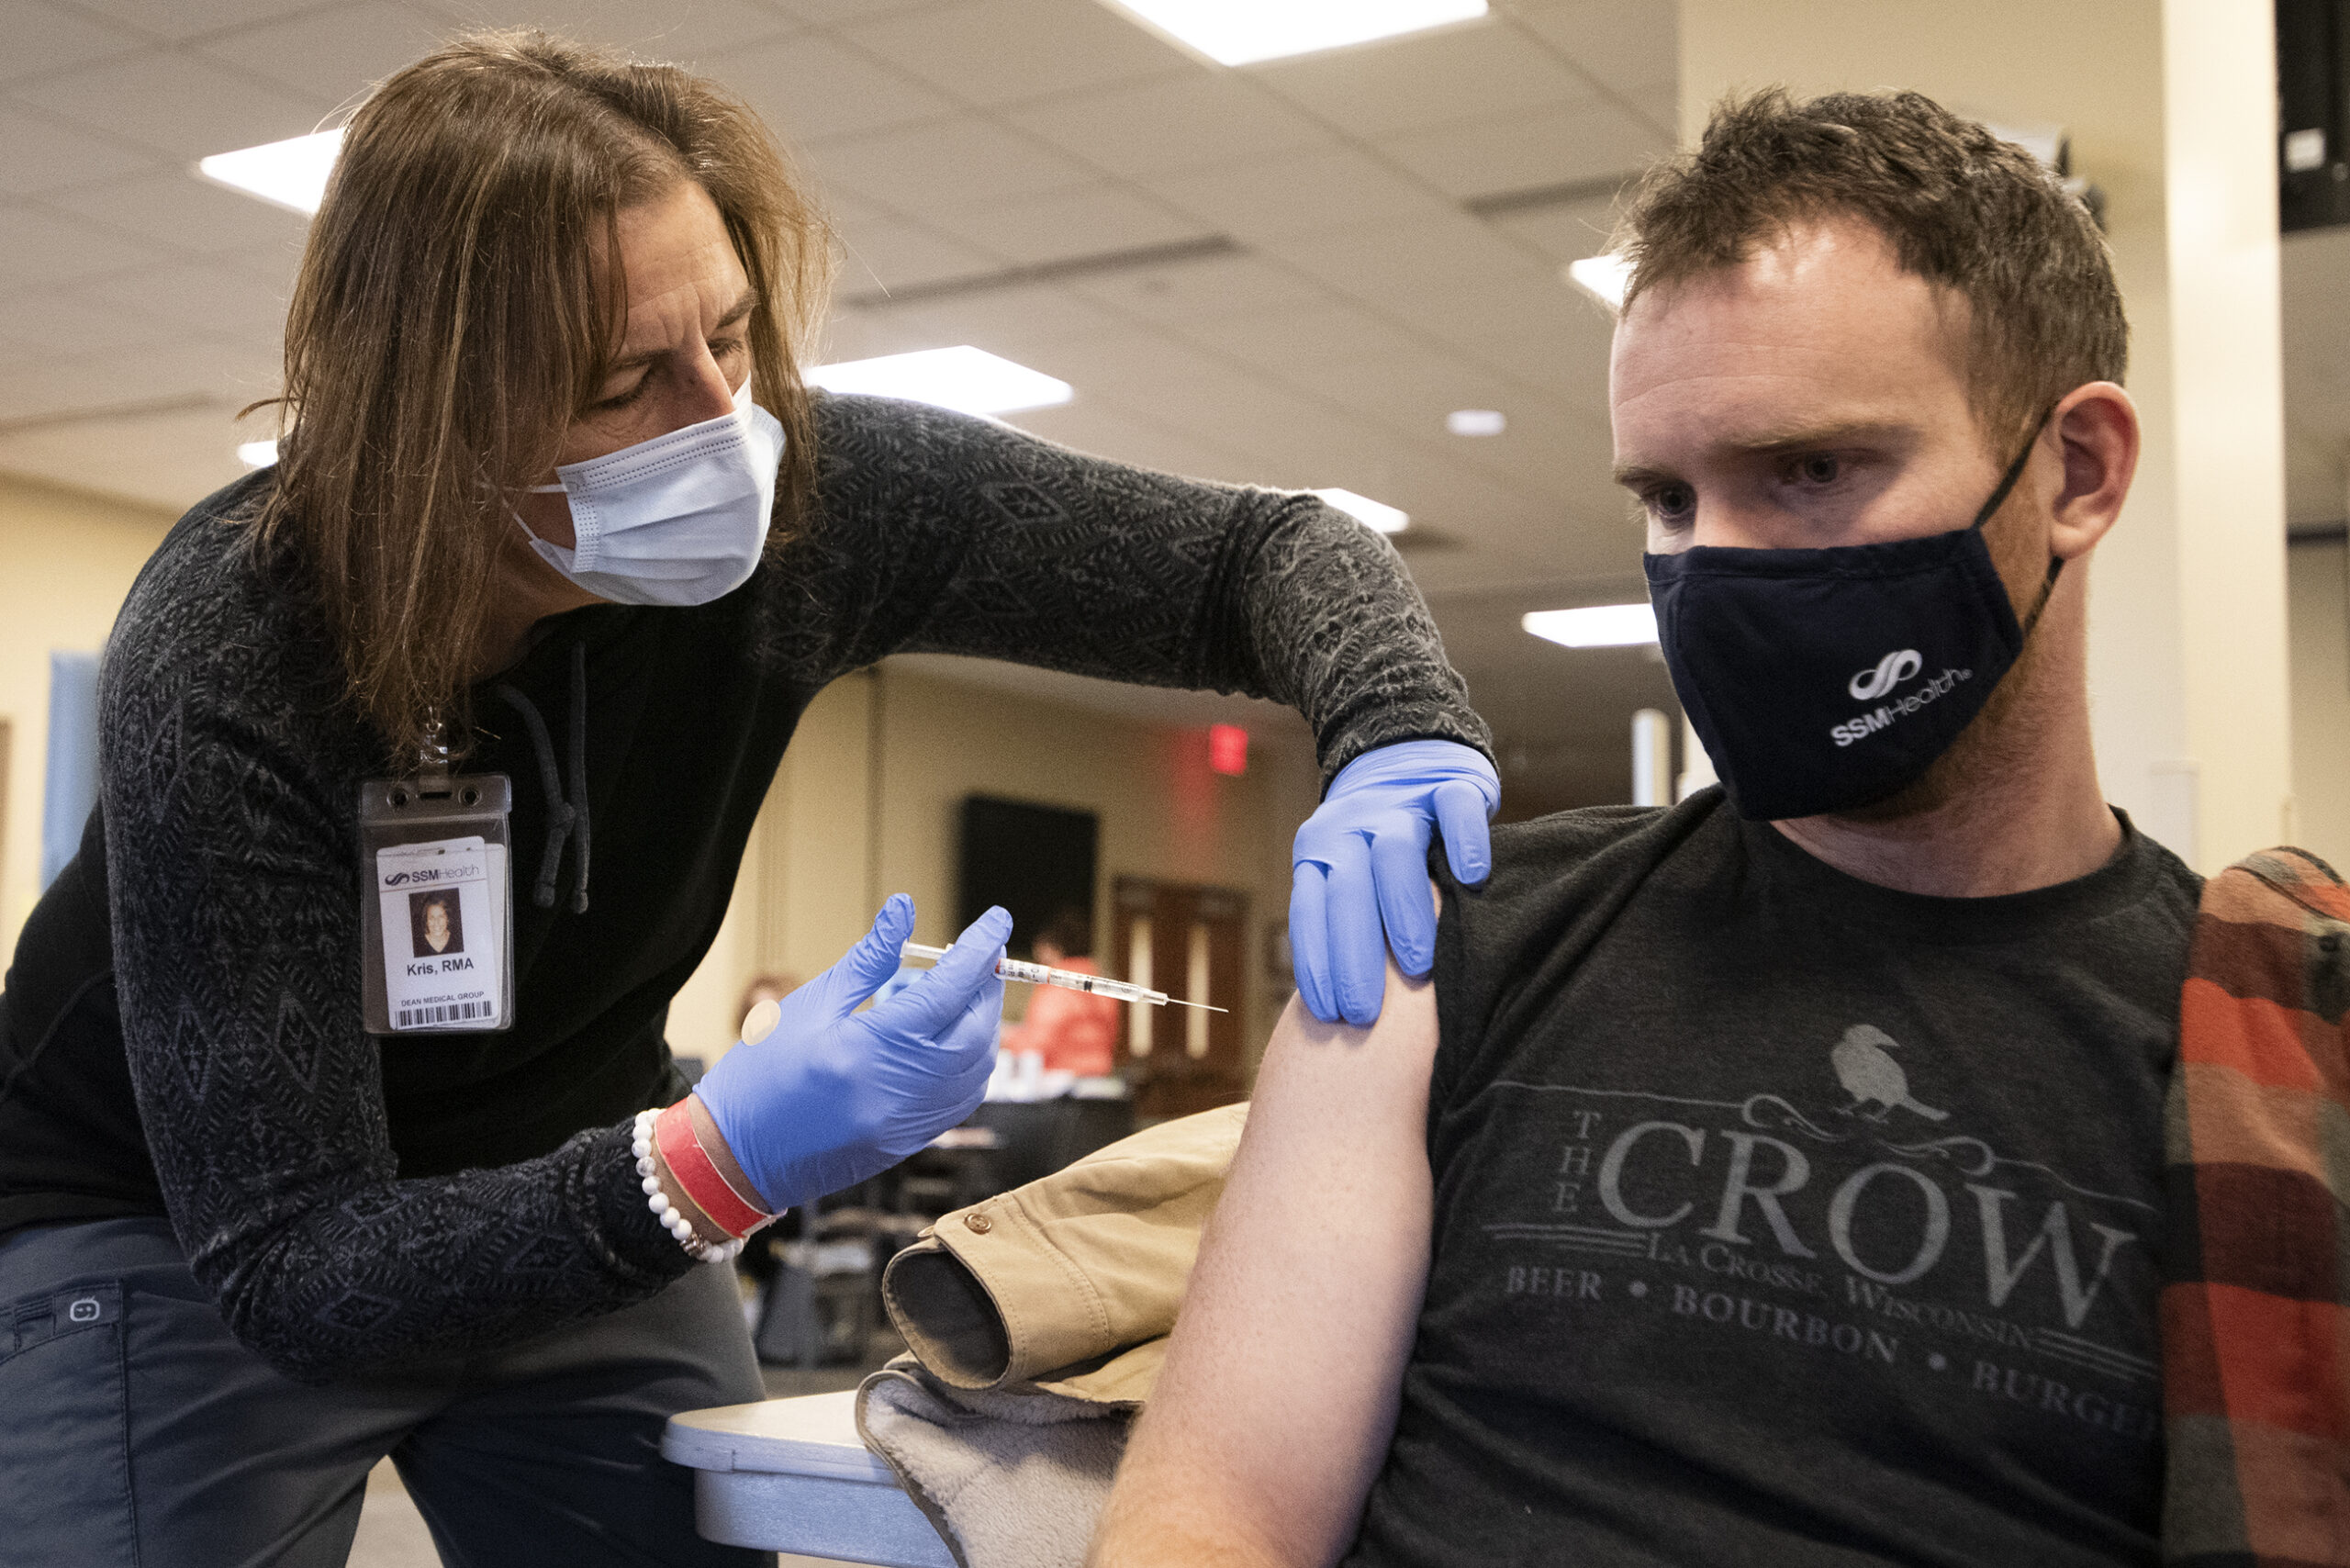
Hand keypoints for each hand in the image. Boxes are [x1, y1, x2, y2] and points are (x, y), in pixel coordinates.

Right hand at [694, 896, 1007, 1210]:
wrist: (735, 1158)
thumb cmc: (762, 1076)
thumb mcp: (809, 1005)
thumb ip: (868, 959)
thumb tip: (903, 910)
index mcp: (871, 1048)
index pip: (949, 990)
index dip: (980, 950)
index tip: (996, 920)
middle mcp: (900, 1090)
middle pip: (975, 1029)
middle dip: (985, 986)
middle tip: (976, 956)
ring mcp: (909, 1123)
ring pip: (978, 1065)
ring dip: (981, 1023)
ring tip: (955, 994)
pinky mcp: (910, 1142)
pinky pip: (964, 1097)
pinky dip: (970, 1061)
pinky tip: (949, 1038)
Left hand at [1290, 740, 1498, 1025]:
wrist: (1404, 753)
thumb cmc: (1379, 843)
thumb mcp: (1350, 873)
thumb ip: (1345, 920)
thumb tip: (1340, 1008)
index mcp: (1320, 852)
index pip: (1310, 911)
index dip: (1317, 963)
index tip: (1329, 1015)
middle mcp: (1351, 826)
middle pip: (1347, 891)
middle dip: (1353, 956)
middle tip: (1365, 1013)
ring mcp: (1399, 803)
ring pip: (1395, 853)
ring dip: (1402, 912)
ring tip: (1416, 967)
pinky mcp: (1447, 784)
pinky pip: (1453, 808)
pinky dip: (1462, 841)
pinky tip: (1473, 877)